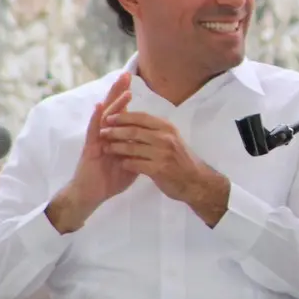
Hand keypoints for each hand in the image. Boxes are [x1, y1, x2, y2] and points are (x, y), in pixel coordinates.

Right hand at [47, 73, 133, 232]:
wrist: (92, 195)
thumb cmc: (109, 180)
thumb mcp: (130, 164)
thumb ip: (139, 151)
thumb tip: (154, 145)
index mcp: (115, 136)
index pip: (122, 113)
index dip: (126, 99)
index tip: (135, 83)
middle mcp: (105, 134)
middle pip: (113, 109)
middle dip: (119, 92)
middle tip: (127, 74)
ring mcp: (97, 139)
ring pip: (106, 116)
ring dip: (114, 101)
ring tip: (122, 87)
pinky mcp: (90, 147)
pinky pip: (93, 130)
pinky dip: (97, 117)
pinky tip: (100, 106)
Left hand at [101, 111, 229, 224]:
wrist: (196, 181)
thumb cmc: (181, 160)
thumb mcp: (172, 139)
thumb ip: (155, 131)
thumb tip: (133, 122)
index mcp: (167, 128)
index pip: (141, 117)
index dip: (123, 117)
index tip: (109, 117)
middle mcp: (165, 138)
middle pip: (134, 131)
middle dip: (115, 130)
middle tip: (102, 132)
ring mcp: (162, 154)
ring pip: (132, 147)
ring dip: (116, 147)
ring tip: (106, 148)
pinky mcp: (159, 169)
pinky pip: (135, 163)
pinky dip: (125, 162)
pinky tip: (120, 163)